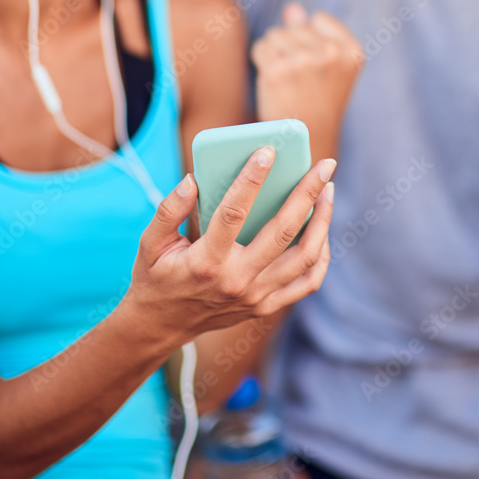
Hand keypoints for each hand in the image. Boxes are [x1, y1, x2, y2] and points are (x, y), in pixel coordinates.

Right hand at [124, 148, 334, 353]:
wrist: (161, 326)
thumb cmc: (157, 276)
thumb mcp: (150, 242)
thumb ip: (168, 210)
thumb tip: (192, 180)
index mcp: (206, 262)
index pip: (233, 213)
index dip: (251, 179)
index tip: (268, 152)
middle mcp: (236, 281)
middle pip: (283, 232)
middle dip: (308, 193)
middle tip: (324, 165)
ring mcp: (255, 297)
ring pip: (304, 257)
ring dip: (322, 221)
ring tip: (328, 191)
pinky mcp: (266, 306)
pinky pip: (306, 282)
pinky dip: (321, 256)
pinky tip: (322, 230)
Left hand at [252, 3, 363, 159]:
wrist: (305, 141)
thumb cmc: (315, 103)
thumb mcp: (326, 67)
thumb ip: (312, 34)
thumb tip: (292, 8)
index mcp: (351, 52)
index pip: (319, 20)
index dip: (310, 41)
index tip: (316, 69)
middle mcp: (331, 54)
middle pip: (294, 27)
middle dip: (290, 47)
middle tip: (299, 79)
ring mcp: (304, 61)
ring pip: (276, 35)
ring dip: (275, 54)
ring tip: (286, 80)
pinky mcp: (278, 70)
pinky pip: (261, 47)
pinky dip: (262, 61)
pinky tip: (273, 80)